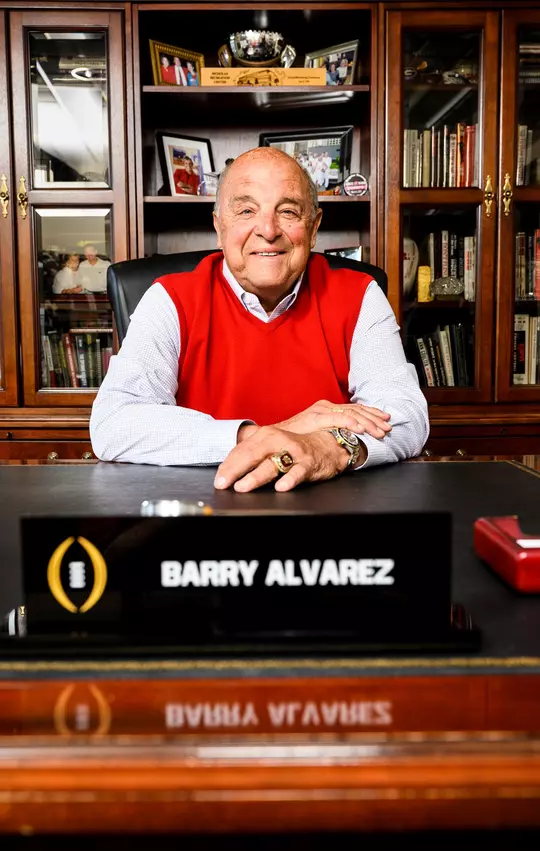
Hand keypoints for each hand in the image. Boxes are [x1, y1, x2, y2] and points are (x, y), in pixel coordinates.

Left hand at [215, 425, 361, 492]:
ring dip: (256, 476)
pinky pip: (298, 472)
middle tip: (223, 483)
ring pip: (272, 464)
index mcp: (265, 436)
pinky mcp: (308, 464)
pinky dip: (290, 479)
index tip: (218, 479)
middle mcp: (277, 440)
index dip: (227, 465)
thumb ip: (251, 452)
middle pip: (252, 455)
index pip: (241, 450)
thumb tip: (228, 465)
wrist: (328, 444)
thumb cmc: (294, 446)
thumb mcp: (271, 444)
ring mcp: (293, 452)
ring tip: (243, 486)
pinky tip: (281, 487)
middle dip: (235, 470)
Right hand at [272, 399, 391, 439]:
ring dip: (368, 423)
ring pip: (351, 414)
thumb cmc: (296, 438)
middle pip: (357, 410)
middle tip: (388, 427)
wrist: (274, 436)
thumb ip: (331, 432)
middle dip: (375, 419)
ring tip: (380, 431)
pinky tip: (361, 430)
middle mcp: (327, 406)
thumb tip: (349, 439)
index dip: (372, 414)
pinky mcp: (317, 417)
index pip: (355, 409)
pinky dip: (352, 423)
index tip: (385, 420)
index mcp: (329, 409)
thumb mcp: (317, 433)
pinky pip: (338, 419)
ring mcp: (322, 410)